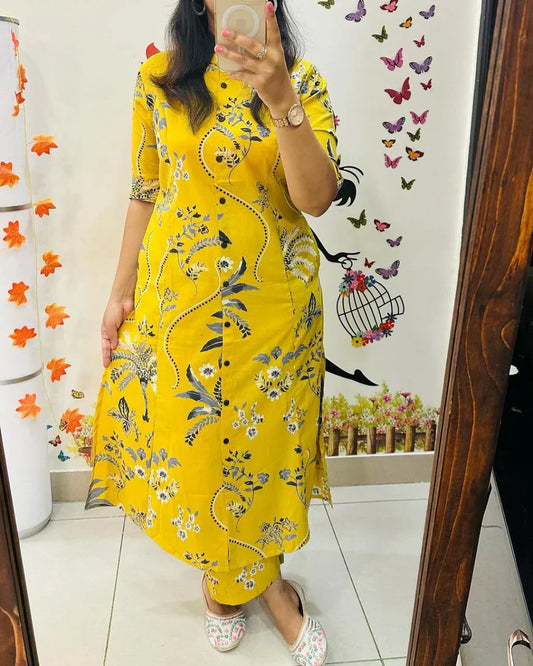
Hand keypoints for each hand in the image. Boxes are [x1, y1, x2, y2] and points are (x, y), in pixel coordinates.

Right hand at [101, 297, 133, 367]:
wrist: (124, 299)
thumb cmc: (113, 311)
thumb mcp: (109, 325)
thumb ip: (112, 336)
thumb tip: (113, 348)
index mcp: (106, 333)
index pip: (105, 347)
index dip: (106, 356)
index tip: (106, 366)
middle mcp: (115, 334)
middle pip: (116, 348)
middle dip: (117, 356)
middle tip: (119, 367)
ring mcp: (125, 332)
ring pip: (126, 344)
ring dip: (127, 351)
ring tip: (130, 362)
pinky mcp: (133, 328)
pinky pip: (134, 338)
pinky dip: (135, 343)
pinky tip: (138, 351)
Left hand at [214, 1, 297, 115]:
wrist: (283, 98)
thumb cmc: (277, 76)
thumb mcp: (275, 60)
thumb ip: (264, 50)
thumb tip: (244, 40)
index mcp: (277, 51)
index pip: (274, 31)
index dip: (271, 18)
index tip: (268, 4)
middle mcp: (272, 59)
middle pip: (252, 45)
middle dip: (237, 38)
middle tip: (225, 31)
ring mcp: (266, 72)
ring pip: (244, 60)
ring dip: (229, 54)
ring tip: (218, 48)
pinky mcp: (260, 83)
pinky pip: (244, 76)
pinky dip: (235, 73)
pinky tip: (228, 71)